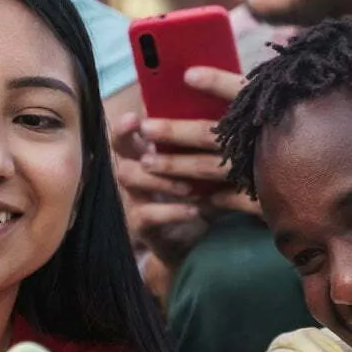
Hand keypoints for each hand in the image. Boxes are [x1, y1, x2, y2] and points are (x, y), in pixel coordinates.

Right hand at [113, 68, 256, 266]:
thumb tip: (232, 111)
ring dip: (159, 178)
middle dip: (127, 136)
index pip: (132, 128)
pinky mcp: (140, 224)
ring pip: (130, 178)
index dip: (129, 121)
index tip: (138, 113)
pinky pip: (147, 215)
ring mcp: (134, 197)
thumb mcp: (202, 167)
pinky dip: (171, 211)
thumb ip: (206, 144)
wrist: (188, 241)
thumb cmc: (196, 195)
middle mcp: (135, 170)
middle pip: (119, 148)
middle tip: (144, 129)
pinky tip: (194, 210)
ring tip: (188, 185)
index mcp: (147, 151)